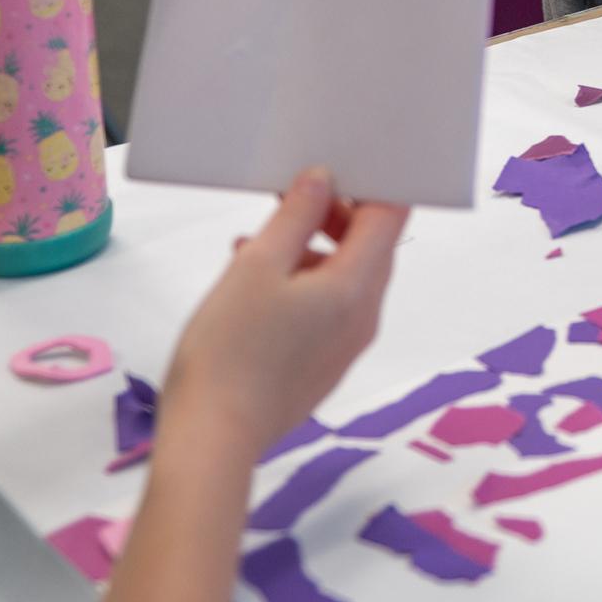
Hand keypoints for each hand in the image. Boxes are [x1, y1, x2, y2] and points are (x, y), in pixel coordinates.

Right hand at [156, 170, 406, 466]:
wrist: (212, 440)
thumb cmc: (230, 351)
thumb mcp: (257, 266)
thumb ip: (295, 217)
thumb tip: (323, 180)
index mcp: (357, 287)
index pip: (390, 215)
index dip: (372, 182)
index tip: (339, 162)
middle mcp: (363, 317)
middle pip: (369, 247)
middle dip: (334, 213)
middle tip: (289, 194)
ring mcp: (345, 346)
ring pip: (344, 277)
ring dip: (310, 249)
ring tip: (257, 241)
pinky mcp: (322, 366)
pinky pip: (327, 308)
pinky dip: (301, 284)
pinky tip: (252, 282)